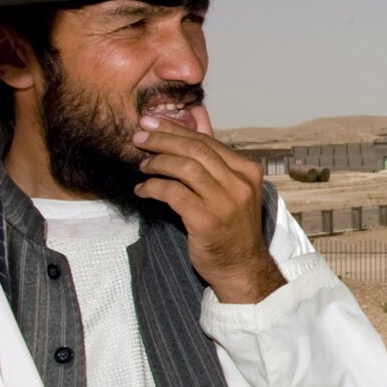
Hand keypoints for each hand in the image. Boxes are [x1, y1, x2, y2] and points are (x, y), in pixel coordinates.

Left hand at [131, 112, 283, 303]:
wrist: (242, 267)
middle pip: (195, 149)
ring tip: (142, 165)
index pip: (208, 141)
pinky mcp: (207, 220)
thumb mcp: (230, 188)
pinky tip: (142, 190)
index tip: (152, 124)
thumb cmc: (232, 228)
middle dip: (162, 140)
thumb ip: (213, 158)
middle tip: (138, 137)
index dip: (176, 130)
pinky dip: (153, 188)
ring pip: (184, 167)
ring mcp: (225, 202)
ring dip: (157, 163)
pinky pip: (173, 193)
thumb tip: (194, 119)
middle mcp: (240, 183)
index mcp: (248, 170)